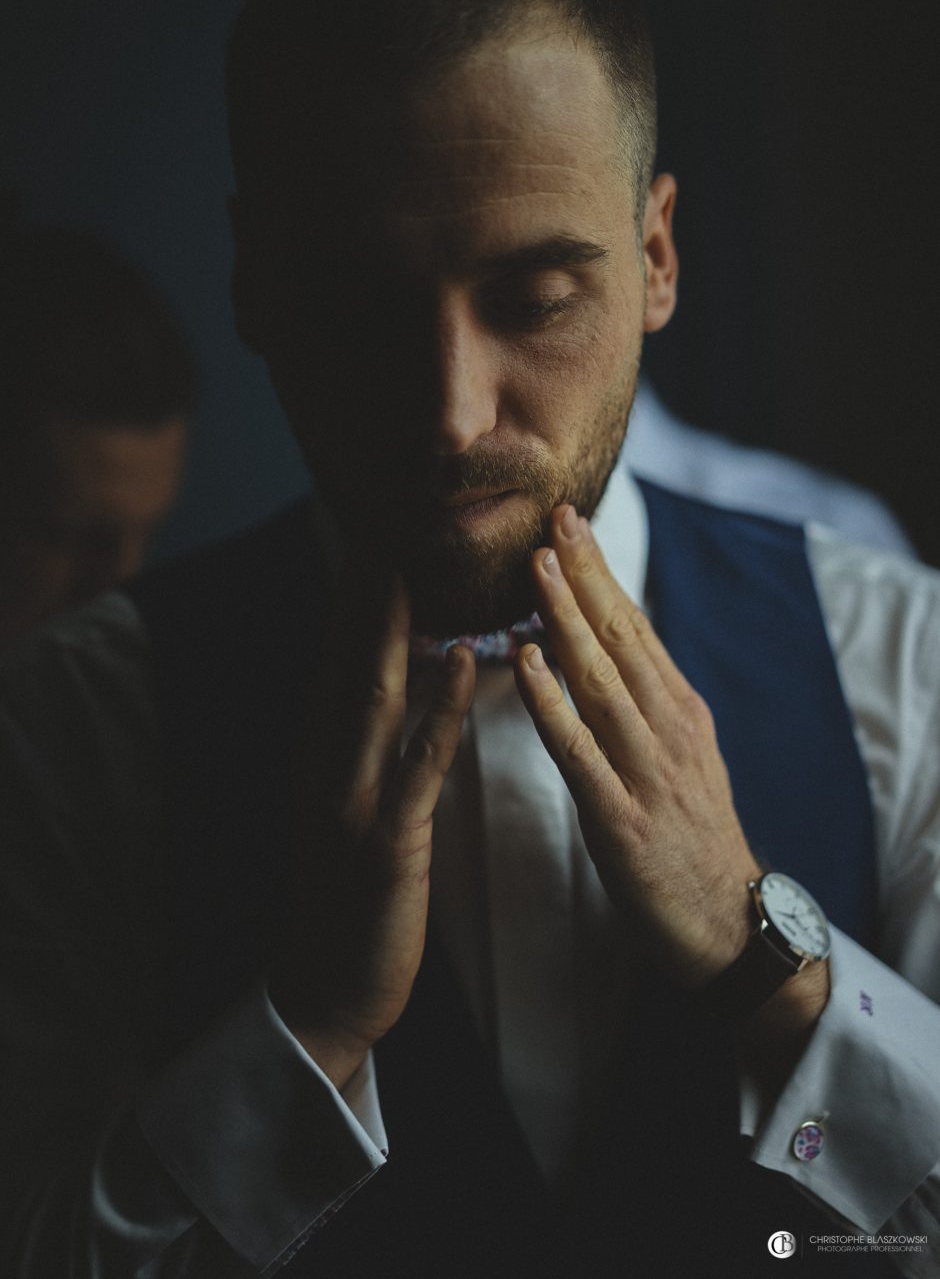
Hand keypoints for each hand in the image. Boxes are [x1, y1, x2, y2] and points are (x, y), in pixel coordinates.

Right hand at [269, 570, 474, 1088]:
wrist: (330, 986)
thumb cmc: (353, 891)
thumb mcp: (349, 801)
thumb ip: (367, 737)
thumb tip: (395, 669)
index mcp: (323, 751)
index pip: (341, 654)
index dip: (359, 589)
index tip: (382, 526)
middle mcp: (326, 761)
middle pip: (348, 656)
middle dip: (369, 585)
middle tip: (392, 511)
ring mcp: (350, 798)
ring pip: (374, 692)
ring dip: (394, 623)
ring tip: (416, 558)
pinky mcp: (385, 839)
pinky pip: (418, 760)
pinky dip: (440, 705)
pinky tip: (464, 657)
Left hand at [514, 504, 825, 1029]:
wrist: (726, 922)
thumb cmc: (692, 832)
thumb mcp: (684, 752)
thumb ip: (649, 698)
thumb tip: (610, 640)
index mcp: (679, 709)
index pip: (635, 626)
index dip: (600, 572)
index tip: (571, 521)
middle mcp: (668, 728)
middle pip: (621, 639)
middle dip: (584, 575)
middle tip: (553, 519)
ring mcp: (647, 772)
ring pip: (600, 682)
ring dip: (566, 621)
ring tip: (535, 570)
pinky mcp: (621, 819)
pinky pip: (579, 752)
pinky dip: (552, 704)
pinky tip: (527, 664)